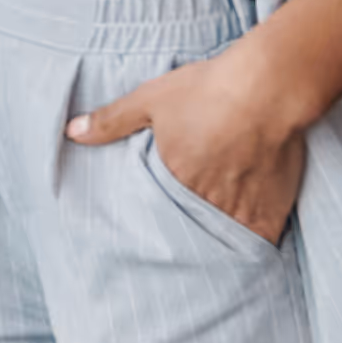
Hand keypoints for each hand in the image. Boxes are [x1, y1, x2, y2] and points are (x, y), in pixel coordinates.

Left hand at [65, 50, 304, 245]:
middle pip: (188, 229)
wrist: (268, 88)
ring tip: (210, 254)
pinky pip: (259, 241)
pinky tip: (246, 252)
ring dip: (215, 241)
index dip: (154, 220)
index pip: (155, 212)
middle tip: (179, 248)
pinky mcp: (271, 211)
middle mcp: (204, 200)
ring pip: (221, 239)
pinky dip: (251, 245)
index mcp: (172, 178)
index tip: (152, 228)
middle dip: (183, 236)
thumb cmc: (207, 90)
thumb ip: (110, 121)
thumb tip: (70, 132)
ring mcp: (239, 210)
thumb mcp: (149, 99)